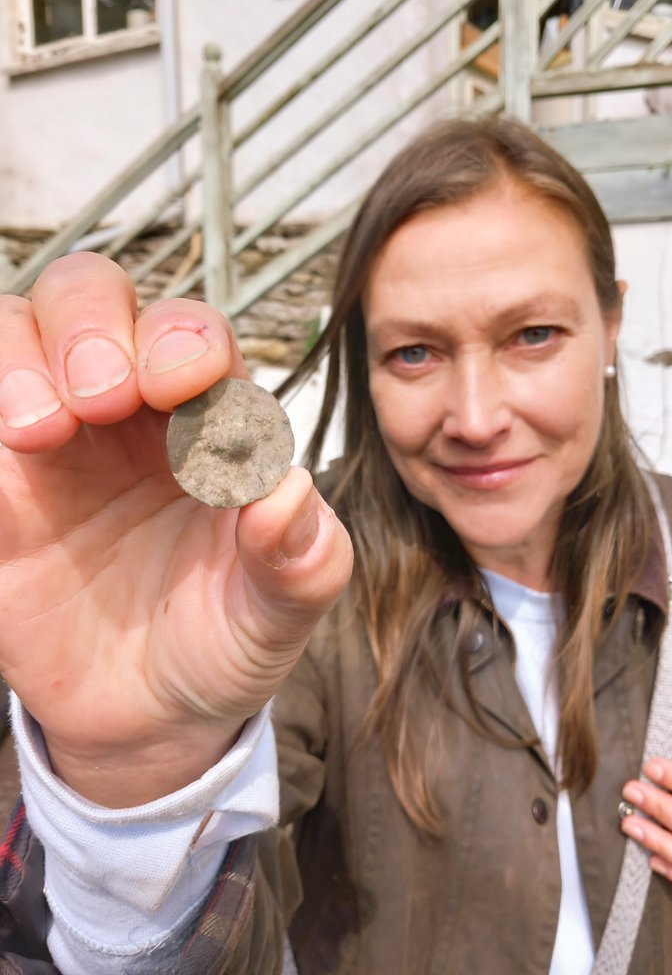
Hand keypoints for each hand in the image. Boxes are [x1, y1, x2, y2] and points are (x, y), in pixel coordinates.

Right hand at [0, 253, 352, 805]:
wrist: (148, 714)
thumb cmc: (223, 640)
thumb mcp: (278, 613)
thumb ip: (301, 559)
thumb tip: (289, 491)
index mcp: (212, 421)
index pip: (195, 335)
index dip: (187, 341)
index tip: (185, 389)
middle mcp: (130, 412)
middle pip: (95, 296)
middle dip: (94, 324)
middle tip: (103, 397)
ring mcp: (56, 439)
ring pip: (18, 329)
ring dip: (23, 355)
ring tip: (40, 428)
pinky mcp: (0, 484)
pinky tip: (10, 446)